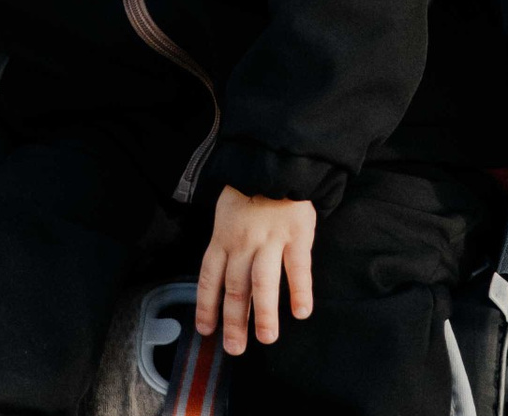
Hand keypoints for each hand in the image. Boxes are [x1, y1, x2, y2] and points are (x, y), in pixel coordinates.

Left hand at [197, 186, 315, 353]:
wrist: (278, 159)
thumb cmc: (251, 190)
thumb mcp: (227, 212)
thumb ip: (226, 242)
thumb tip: (222, 280)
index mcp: (222, 236)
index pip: (208, 278)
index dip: (206, 306)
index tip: (206, 331)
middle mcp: (243, 242)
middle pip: (235, 287)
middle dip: (233, 322)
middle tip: (235, 348)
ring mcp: (270, 238)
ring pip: (263, 282)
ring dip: (263, 313)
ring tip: (266, 338)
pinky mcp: (297, 233)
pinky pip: (298, 267)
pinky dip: (300, 290)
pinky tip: (301, 311)